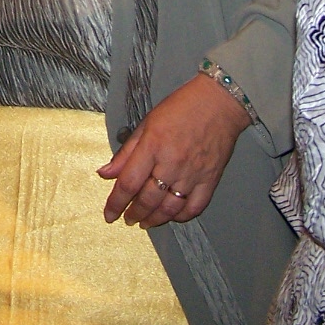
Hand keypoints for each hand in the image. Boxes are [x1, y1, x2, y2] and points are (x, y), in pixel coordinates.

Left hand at [98, 73, 249, 227]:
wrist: (219, 103)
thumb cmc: (181, 107)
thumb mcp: (147, 123)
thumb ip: (126, 152)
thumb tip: (105, 173)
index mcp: (153, 146)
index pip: (128, 183)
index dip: (115, 203)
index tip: (109, 214)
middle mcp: (171, 163)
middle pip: (148, 199)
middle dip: (134, 213)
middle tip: (127, 219)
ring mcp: (192, 173)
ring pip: (169, 208)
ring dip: (154, 219)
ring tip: (145, 222)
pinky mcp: (210, 179)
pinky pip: (194, 207)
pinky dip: (181, 216)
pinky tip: (171, 216)